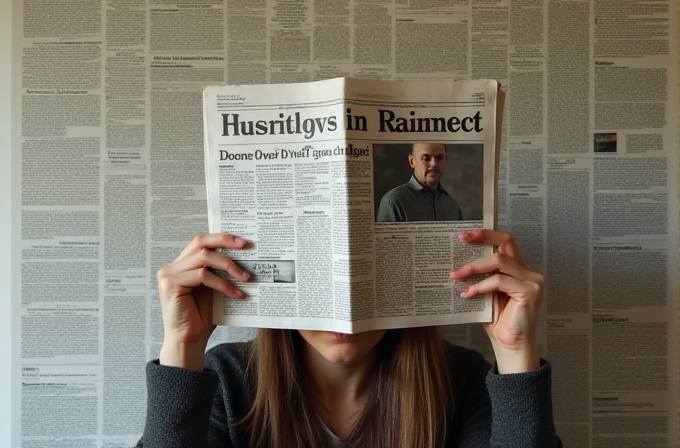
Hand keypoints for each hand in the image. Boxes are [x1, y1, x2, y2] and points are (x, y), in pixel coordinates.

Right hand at [157, 233, 250, 369]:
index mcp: (183, 265)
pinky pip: (202, 275)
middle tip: (246, 247)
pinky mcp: (170, 284)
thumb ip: (221, 271)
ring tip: (246, 278)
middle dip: (225, 241)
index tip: (243, 241)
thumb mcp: (215, 288)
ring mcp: (169, 274)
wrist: (190, 340)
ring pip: (204, 257)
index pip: (202, 242)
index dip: (222, 238)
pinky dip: (222, 283)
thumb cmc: (202, 317)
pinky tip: (236, 294)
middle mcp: (173, 266)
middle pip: (201, 242)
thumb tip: (245, 256)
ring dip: (229, 266)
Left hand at [450, 229, 543, 373]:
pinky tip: (468, 294)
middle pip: (506, 243)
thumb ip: (478, 276)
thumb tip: (455, 261)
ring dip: (473, 268)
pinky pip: (499, 281)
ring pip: (499, 262)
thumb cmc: (497, 321)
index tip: (464, 235)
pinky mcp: (530, 291)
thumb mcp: (485, 292)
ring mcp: (532, 280)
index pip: (505, 242)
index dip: (486, 234)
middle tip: (460, 241)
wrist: (509, 346)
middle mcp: (528, 271)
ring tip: (455, 276)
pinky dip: (481, 286)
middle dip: (481, 238)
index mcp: (518, 269)